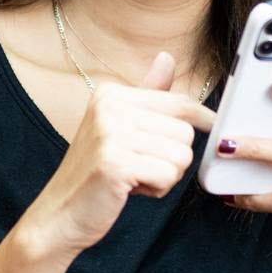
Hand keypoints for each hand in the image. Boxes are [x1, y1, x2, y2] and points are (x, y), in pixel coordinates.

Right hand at [18, 52, 215, 256]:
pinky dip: (156, 190)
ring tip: (134, 178)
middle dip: (172, 158)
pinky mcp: (115, 164)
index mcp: (111, 93)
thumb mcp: (119, 126)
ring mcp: (110, 134)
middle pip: (185, 132)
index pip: (178, 102)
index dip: (202, 118)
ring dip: (165, 176)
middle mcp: (109, 107)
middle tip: (140, 167)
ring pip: (181, 155)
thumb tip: (167, 58)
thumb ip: (148, 95)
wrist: (58, 215)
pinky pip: (168, 175)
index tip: (213, 125)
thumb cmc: (94, 173)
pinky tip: (130, 190)